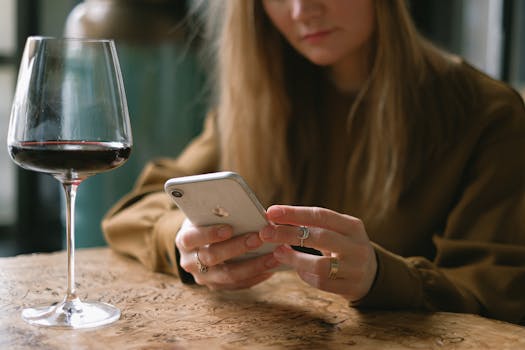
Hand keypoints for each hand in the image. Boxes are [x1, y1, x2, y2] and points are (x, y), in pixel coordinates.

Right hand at [175, 219, 280, 289]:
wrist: (200, 242)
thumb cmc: (208, 222)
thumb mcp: (207, 215)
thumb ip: (220, 213)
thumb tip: (247, 211)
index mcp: (184, 240)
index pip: (192, 238)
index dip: (210, 234)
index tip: (229, 228)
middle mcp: (189, 261)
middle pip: (213, 257)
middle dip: (238, 247)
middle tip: (258, 238)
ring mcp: (203, 277)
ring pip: (228, 275)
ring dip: (253, 265)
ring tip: (273, 256)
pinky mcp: (217, 286)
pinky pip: (238, 285)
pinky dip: (255, 276)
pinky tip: (271, 268)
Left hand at [259, 205, 376, 300]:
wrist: (372, 274)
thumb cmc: (344, 247)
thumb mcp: (337, 231)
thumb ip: (313, 225)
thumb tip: (275, 218)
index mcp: (352, 225)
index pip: (321, 215)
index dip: (294, 213)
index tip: (271, 212)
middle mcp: (357, 246)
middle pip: (320, 237)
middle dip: (289, 234)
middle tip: (265, 233)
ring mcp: (355, 268)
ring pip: (320, 264)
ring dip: (295, 258)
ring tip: (278, 252)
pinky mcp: (351, 287)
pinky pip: (322, 282)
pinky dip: (306, 275)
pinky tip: (298, 270)